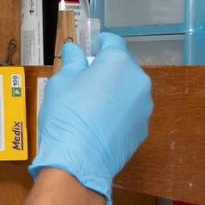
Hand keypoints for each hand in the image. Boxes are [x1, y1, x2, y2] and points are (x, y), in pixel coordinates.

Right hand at [28, 33, 152, 204]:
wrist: (78, 162)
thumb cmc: (66, 118)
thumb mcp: (61, 83)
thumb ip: (72, 63)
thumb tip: (75, 51)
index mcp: (118, 63)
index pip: (113, 42)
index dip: (99, 43)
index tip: (88, 48)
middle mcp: (138, 81)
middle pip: (123, 66)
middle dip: (106, 69)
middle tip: (84, 79)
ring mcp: (143, 107)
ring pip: (128, 90)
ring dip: (113, 91)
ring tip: (90, 104)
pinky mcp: (142, 128)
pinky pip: (129, 111)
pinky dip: (118, 111)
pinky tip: (98, 123)